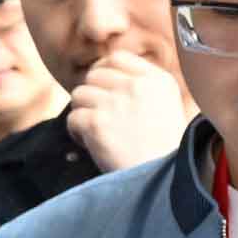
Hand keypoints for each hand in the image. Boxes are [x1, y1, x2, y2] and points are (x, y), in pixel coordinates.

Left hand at [66, 48, 190, 171]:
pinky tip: (92, 144)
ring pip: (79, 94)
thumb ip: (141, 85)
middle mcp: (136, 86)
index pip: (117, 58)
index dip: (104, 73)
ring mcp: (115, 103)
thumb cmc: (163, 149)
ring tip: (97, 132)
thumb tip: (105, 71)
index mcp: (157, 79)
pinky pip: (73, 117)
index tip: (104, 92)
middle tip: (101, 117)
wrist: (162, 179)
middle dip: (92, 96)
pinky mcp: (97, 123)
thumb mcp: (165, 105)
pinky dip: (77, 132)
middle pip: (93, 75)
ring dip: (83, 113)